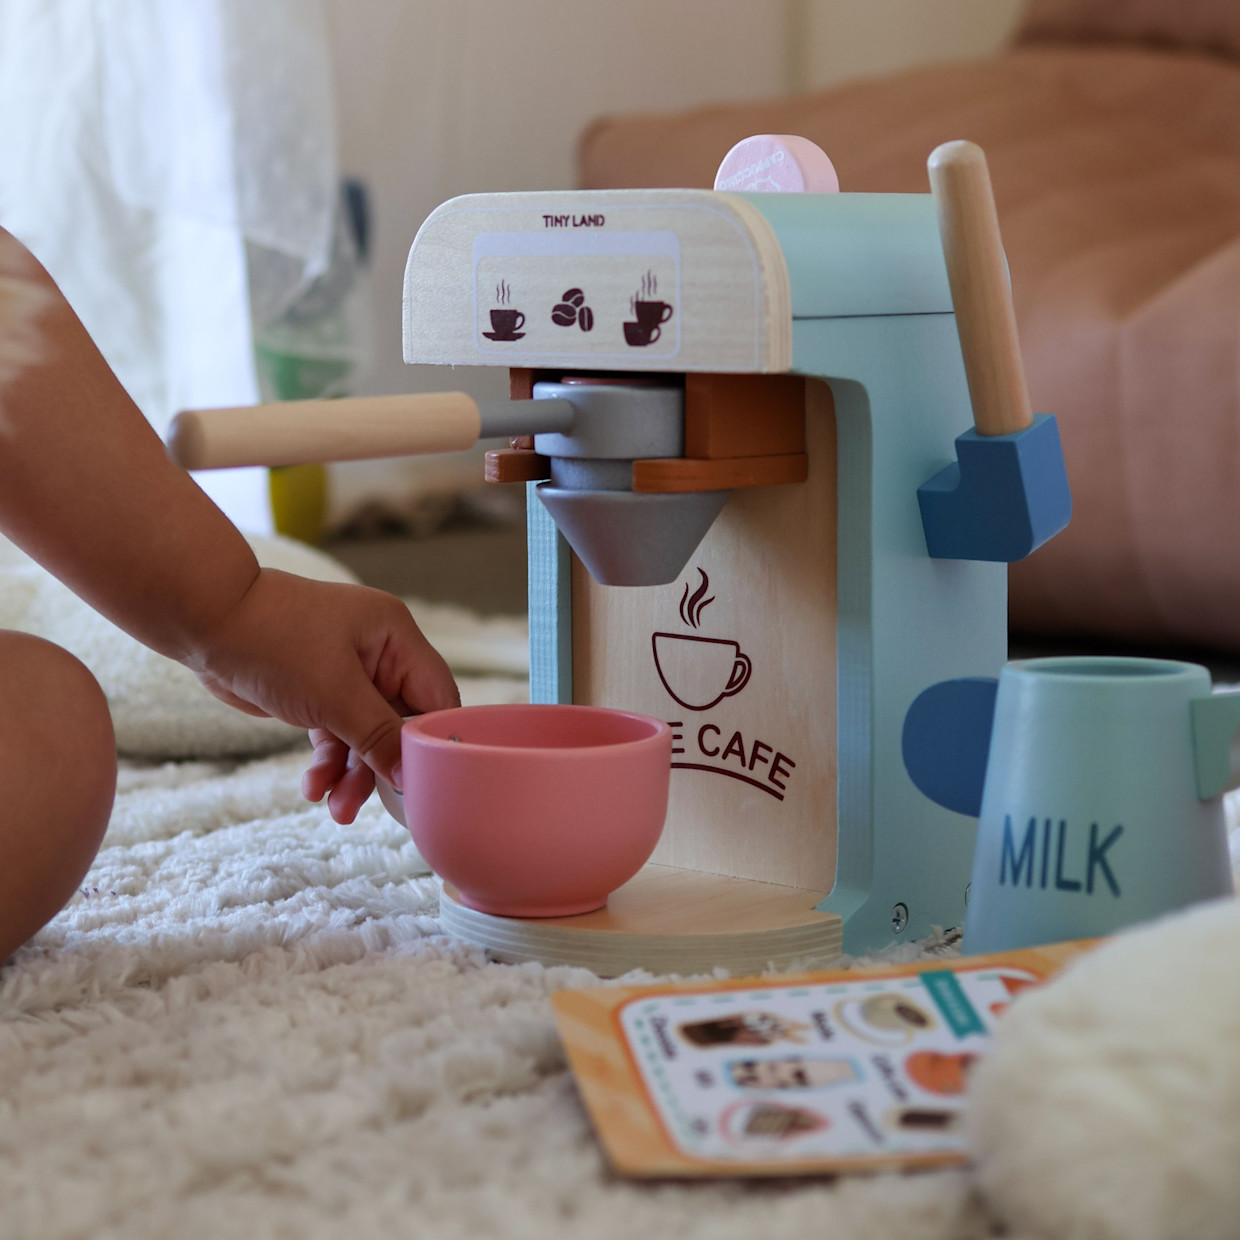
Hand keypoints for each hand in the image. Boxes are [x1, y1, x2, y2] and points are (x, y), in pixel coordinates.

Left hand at [183, 568, 458, 822]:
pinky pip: (335, 734)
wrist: (202, 621)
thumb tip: (411, 775)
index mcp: (396, 637)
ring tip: (338, 809)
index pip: (436, 696)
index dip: (433, 740)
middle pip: (400, 722)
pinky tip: (314, 787)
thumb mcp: (334, 693)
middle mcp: (379, 653)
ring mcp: (347, 673)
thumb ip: (379, 736)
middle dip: (384, 765)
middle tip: (379, 805)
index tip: (428, 783)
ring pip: (365, 734)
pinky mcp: (318, 692)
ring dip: (352, 772)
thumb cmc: (273, 640)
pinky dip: (327, 761)